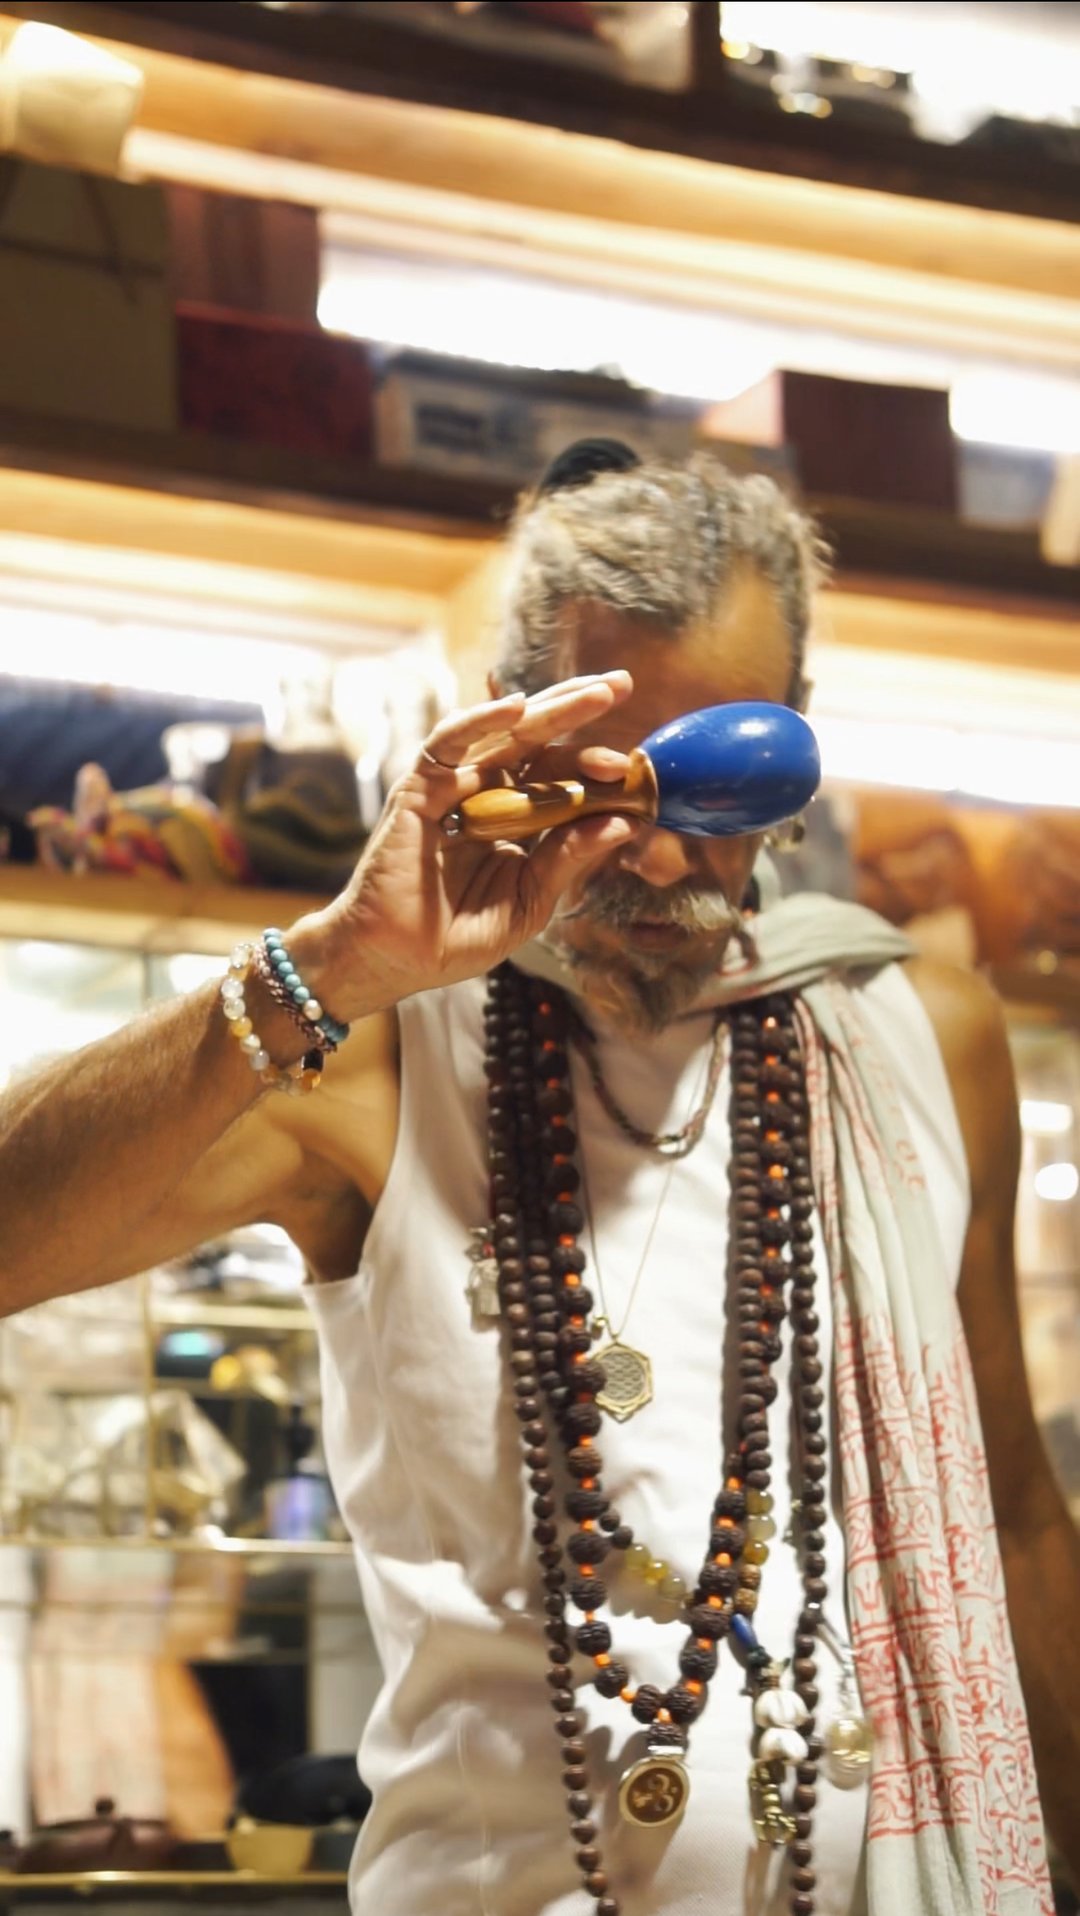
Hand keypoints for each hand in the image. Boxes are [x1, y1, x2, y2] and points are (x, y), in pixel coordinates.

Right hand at [290, 673, 638, 1020]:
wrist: (391, 959)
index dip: (596, 768)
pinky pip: (449, 743)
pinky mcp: (419, 788)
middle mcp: (488, 797)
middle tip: (621, 685)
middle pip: (540, 744)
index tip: (634, 768)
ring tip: (595, 693)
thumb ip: (566, 862)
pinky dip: (481, 721)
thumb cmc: (453, 939)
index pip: (561, 780)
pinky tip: (517, 708)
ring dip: (549, 710)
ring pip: (505, 734)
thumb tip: (622, 824)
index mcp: (516, 824)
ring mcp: (454, 789)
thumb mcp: (528, 902)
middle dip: (580, 712)